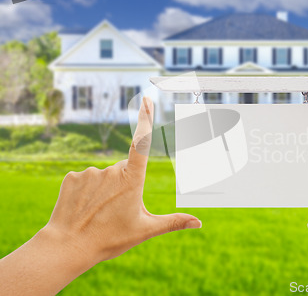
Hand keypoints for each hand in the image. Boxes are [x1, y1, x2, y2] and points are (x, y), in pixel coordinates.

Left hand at [44, 96, 200, 264]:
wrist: (67, 247)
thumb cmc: (109, 239)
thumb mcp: (145, 230)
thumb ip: (174, 222)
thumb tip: (199, 223)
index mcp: (132, 179)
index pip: (141, 142)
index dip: (145, 119)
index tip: (146, 100)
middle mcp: (111, 170)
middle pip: (123, 172)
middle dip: (123, 187)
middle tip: (115, 213)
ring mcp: (89, 172)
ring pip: (103, 177)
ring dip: (104, 191)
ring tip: (98, 214)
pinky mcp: (71, 177)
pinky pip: (84, 180)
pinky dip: (86, 192)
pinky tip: (83, 209)